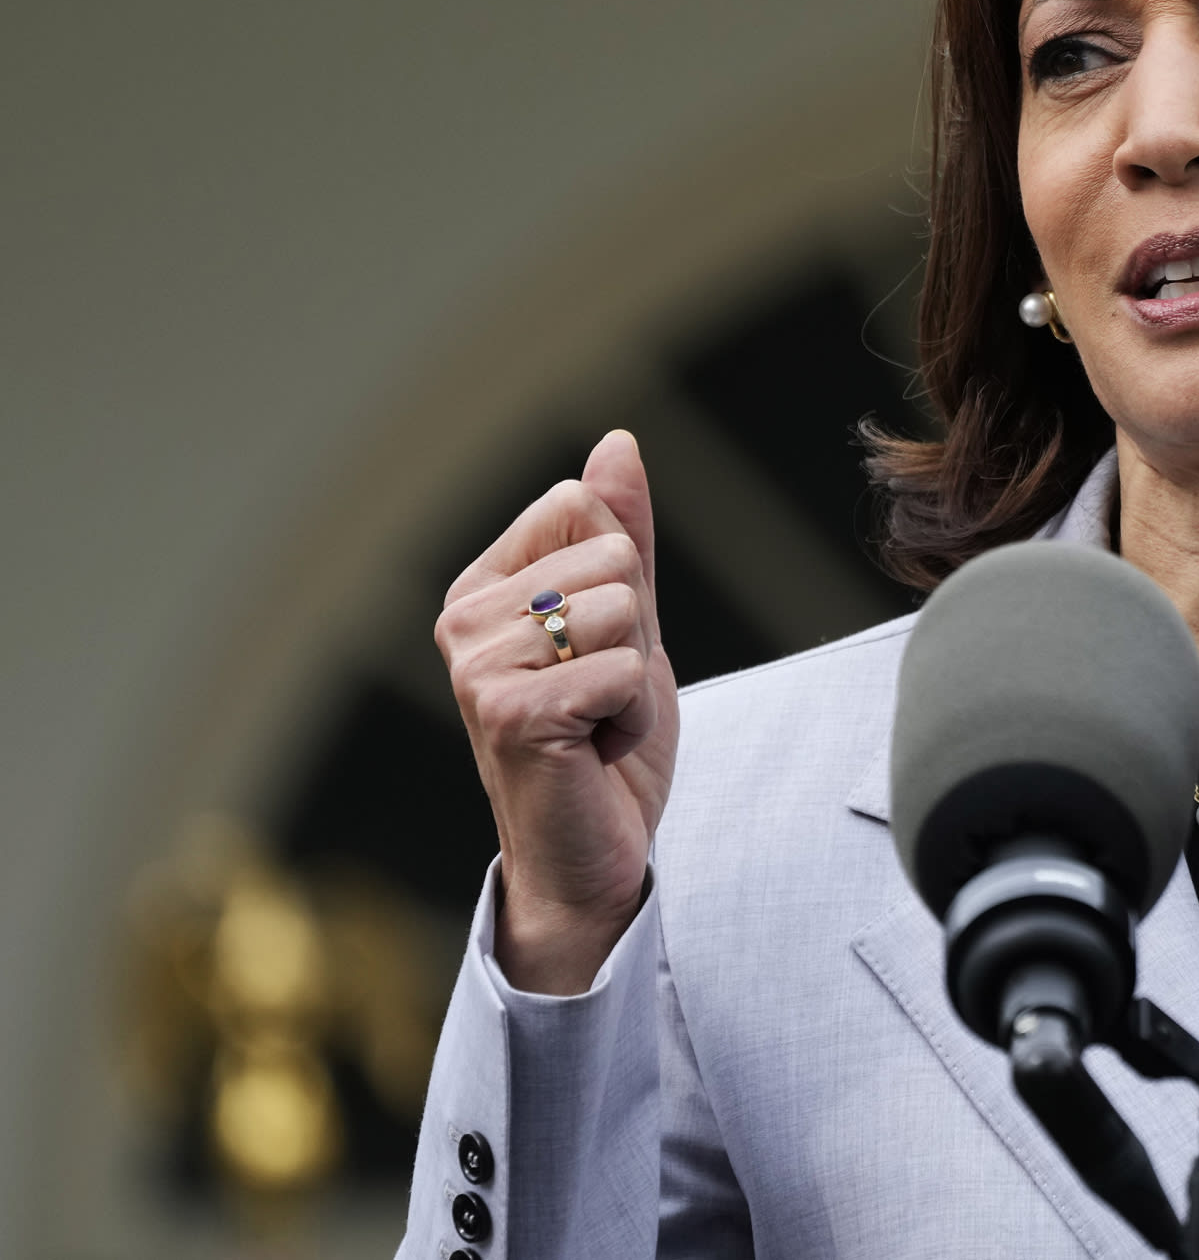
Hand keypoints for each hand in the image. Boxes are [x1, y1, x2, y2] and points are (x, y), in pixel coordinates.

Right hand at [436, 429, 677, 993]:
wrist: (591, 854)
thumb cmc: (604, 741)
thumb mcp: (628, 623)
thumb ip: (621, 533)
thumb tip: (617, 443)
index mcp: (483, 586)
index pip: (582, 503)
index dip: (624, 576)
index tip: (595, 645)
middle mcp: (463, 619)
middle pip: (613, 553)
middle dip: (637, 631)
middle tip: (599, 695)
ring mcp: (477, 667)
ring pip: (624, 609)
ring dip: (637, 677)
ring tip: (596, 723)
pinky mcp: (508, 714)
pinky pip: (623, 671)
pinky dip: (634, 716)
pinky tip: (593, 751)